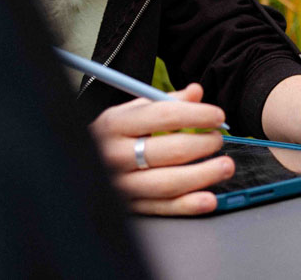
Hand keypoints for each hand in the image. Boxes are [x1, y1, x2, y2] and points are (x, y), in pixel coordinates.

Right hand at [89, 83, 230, 214]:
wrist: (75, 163)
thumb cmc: (110, 136)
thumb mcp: (128, 112)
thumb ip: (164, 102)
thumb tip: (196, 92)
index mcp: (115, 124)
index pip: (162, 116)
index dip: (195, 115)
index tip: (217, 116)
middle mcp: (115, 155)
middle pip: (168, 151)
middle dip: (202, 145)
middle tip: (218, 139)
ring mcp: (121, 184)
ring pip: (168, 183)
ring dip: (203, 175)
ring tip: (224, 166)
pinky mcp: (129, 207)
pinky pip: (163, 208)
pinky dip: (189, 205)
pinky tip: (209, 199)